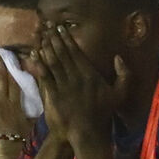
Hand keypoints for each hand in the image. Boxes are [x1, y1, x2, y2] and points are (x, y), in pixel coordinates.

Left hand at [0, 53, 29, 145]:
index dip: (11, 72)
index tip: (10, 64)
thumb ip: (31, 117)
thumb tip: (37, 113)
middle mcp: (5, 99)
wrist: (7, 146)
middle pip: (1, 78)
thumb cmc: (18, 139)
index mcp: (16, 104)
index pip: (14, 84)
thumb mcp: (28, 126)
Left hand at [32, 24, 129, 148]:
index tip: (61, 28)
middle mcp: (76, 76)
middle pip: (62, 53)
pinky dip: (39, 64)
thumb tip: (119, 57)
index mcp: (90, 74)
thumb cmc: (103, 114)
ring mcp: (63, 85)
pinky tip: (34, 54)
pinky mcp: (53, 94)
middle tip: (47, 26)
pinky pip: (45, 76)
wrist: (87, 132)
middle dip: (54, 38)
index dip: (67, 39)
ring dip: (46, 47)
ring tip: (40, 35)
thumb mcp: (120, 94)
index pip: (76, 52)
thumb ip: (124, 75)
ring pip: (53, 61)